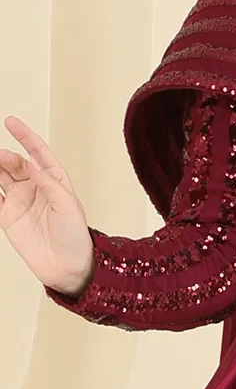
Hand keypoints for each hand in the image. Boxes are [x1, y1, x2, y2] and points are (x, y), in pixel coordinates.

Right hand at [0, 116, 94, 295]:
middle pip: (16, 163)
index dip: (25, 136)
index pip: (37, 152)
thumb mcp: (68, 206)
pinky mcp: (8, 216)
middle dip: (6, 156)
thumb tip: (32, 166)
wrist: (68, 266)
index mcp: (54, 180)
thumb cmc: (75, 235)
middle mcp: (35, 187)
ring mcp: (20, 200)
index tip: (11, 122)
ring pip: (1, 176)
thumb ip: (49, 185)